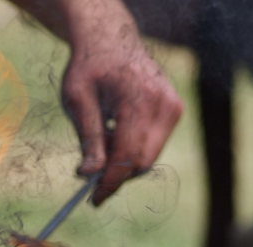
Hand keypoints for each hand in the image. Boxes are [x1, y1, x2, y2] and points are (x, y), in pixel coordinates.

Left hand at [60, 5, 182, 203]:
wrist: (110, 40)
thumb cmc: (88, 68)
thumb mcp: (77, 101)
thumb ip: (87, 139)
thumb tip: (90, 175)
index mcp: (138, 100)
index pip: (127, 156)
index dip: (110, 183)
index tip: (94, 200)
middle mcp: (164, 104)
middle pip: (141, 161)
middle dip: (115, 175)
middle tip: (91, 177)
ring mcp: (173, 107)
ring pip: (148, 157)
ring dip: (122, 162)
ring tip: (101, 140)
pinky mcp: (175, 110)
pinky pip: (153, 145)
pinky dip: (132, 150)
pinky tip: (115, 132)